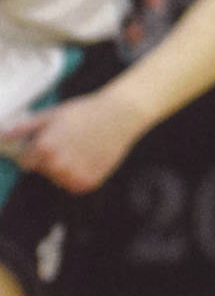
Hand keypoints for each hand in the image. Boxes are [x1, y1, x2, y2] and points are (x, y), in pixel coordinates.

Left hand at [2, 88, 151, 193]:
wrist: (121, 114)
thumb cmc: (85, 111)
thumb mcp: (52, 115)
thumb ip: (23, 128)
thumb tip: (0, 137)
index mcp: (44, 149)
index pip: (24, 161)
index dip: (34, 150)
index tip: (48, 141)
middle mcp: (57, 166)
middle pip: (42, 170)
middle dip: (50, 158)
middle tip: (70, 142)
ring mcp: (73, 176)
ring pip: (58, 178)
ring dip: (64, 168)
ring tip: (81, 149)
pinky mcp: (88, 183)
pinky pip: (74, 184)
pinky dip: (79, 174)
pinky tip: (89, 158)